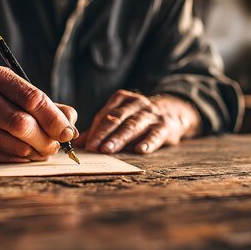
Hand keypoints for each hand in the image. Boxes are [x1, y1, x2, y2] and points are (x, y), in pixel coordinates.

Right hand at [0, 65, 77, 162]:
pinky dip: (22, 159)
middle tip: (54, 146)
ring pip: (16, 145)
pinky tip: (23, 154)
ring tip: (40, 149)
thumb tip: (72, 127)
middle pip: (23, 124)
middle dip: (46, 140)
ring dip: (36, 153)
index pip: (34, 99)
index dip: (55, 119)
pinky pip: (6, 158)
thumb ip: (51, 109)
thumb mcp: (22, 98)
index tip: (68, 133)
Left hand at [76, 90, 201, 153]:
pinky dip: (148, 142)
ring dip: (119, 138)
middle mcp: (137, 103)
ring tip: (108, 149)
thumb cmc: (138, 119)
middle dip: (104, 133)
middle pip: (117, 118)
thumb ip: (99, 130)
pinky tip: (141, 150)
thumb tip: (78, 144)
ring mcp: (152, 114)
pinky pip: (156, 134)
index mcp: (123, 99)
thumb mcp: (121, 118)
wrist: (172, 112)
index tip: (86, 144)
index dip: (95, 130)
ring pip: (133, 125)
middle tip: (93, 147)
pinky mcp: (165, 126)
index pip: (105, 114)